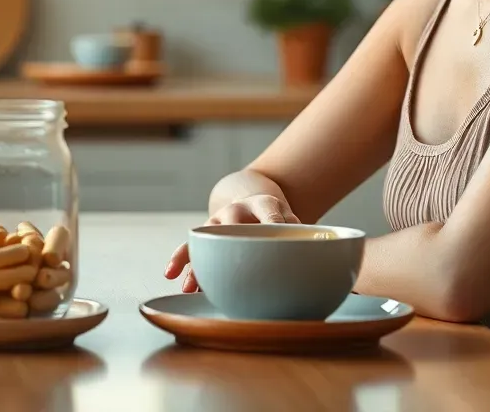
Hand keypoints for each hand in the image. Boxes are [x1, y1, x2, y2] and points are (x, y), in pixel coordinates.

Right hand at [163, 194, 301, 292]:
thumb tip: (317, 258)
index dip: (272, 223)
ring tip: (190, 286)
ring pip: (204, 240)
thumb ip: (302, 237)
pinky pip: (189, 247)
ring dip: (196, 263)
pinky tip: (172, 275)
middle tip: (230, 264)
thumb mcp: (292, 220)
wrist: (255, 203)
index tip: (274, 237)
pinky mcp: (206, 236)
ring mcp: (218, 223)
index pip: (269, 212)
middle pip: (230, 226)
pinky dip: (180, 260)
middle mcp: (237, 211)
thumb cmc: (278, 219)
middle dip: (228, 245)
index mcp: (264, 204)